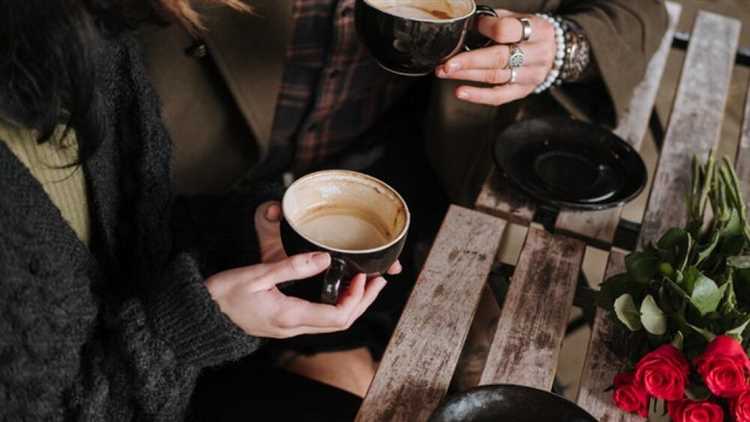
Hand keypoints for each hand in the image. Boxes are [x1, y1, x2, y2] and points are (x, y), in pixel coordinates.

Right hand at [205, 201, 400, 338]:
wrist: (199, 314)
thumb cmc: (223, 294)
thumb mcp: (257, 274)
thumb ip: (292, 266)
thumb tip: (324, 258)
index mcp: (289, 316)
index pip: (338, 317)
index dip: (357, 299)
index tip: (364, 277)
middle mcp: (293, 327)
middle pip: (342, 322)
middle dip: (363, 301)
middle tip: (379, 280)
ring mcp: (289, 328)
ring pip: (332, 322)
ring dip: (352, 303)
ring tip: (365, 282)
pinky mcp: (285, 323)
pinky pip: (320, 319)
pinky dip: (336, 304)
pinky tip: (339, 288)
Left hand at [435, 10, 555, 105]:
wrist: (556, 51)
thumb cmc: (531, 32)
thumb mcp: (519, 18)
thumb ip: (496, 20)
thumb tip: (466, 20)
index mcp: (537, 30)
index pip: (508, 30)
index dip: (487, 28)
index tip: (472, 25)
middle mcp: (537, 54)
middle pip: (499, 58)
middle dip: (469, 61)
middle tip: (447, 63)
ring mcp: (531, 75)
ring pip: (495, 77)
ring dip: (466, 75)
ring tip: (444, 72)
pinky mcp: (523, 91)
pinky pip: (499, 96)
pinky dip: (478, 96)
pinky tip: (460, 92)